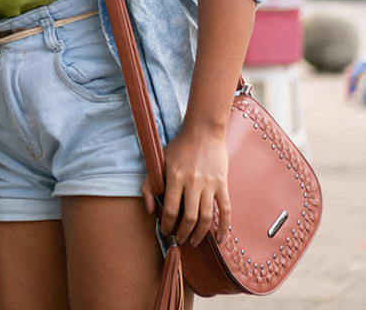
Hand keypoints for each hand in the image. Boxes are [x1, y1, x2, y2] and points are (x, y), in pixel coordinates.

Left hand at [145, 123, 229, 245]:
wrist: (203, 132)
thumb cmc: (179, 148)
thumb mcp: (159, 162)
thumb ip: (150, 185)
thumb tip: (149, 210)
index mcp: (175, 177)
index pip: (170, 209)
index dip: (167, 224)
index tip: (165, 232)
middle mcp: (193, 182)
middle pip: (189, 217)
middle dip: (183, 233)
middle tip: (179, 240)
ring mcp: (210, 185)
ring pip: (206, 217)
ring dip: (200, 234)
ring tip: (194, 241)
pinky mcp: (223, 185)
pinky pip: (225, 211)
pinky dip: (224, 227)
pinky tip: (220, 238)